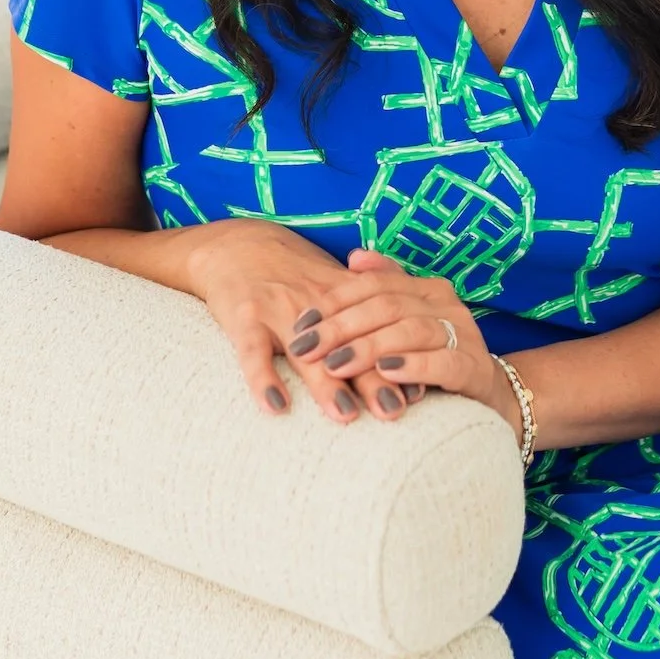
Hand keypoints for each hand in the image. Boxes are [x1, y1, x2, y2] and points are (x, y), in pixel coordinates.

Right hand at [184, 217, 424, 425]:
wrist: (237, 244)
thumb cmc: (293, 272)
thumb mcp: (331, 282)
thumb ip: (364, 316)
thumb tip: (404, 357)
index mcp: (340, 296)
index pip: (375, 331)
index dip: (397, 359)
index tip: (422, 389)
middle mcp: (314, 302)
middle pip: (348, 345)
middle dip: (372, 378)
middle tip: (394, 410)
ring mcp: (278, 309)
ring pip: (307, 351)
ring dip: (327, 384)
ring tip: (347, 414)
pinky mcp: (244, 316)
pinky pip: (253, 352)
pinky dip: (263, 379)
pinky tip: (276, 406)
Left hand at [288, 249, 522, 439]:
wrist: (488, 396)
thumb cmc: (433, 360)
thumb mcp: (406, 324)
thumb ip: (383, 290)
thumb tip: (354, 256)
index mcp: (426, 288)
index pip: (374, 285)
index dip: (334, 302)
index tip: (301, 324)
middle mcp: (445, 304)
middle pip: (386, 306)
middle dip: (340, 327)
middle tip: (305, 348)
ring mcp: (463, 334)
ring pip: (410, 331)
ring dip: (368, 347)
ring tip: (334, 364)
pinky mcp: (474, 367)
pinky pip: (441, 362)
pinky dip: (411, 366)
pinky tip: (386, 373)